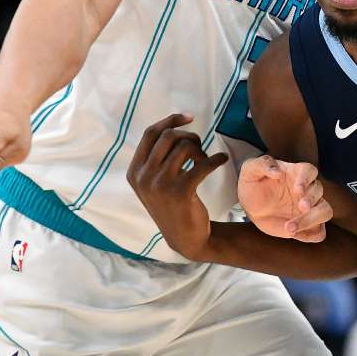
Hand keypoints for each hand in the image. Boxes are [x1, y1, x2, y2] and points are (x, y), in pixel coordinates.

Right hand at [126, 113, 228, 260]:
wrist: (185, 237)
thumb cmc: (172, 204)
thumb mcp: (153, 183)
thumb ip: (155, 158)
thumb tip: (173, 126)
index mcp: (134, 172)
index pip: (150, 134)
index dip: (170, 120)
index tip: (189, 118)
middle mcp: (143, 177)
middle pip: (169, 136)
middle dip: (189, 136)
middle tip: (199, 148)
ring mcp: (160, 184)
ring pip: (185, 147)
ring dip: (200, 150)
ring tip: (204, 161)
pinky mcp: (180, 191)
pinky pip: (203, 163)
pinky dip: (216, 159)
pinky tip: (222, 160)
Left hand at [237, 156, 331, 242]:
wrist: (252, 208)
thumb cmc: (254, 185)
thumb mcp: (250, 171)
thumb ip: (262, 164)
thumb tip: (277, 171)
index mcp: (297, 173)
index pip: (310, 171)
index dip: (306, 179)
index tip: (298, 189)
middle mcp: (308, 189)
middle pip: (319, 191)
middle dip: (311, 200)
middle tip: (301, 207)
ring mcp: (311, 208)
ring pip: (325, 211)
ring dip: (313, 219)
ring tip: (291, 228)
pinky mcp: (308, 226)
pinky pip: (319, 232)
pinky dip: (312, 235)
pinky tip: (294, 234)